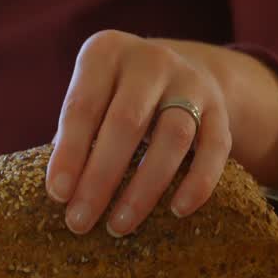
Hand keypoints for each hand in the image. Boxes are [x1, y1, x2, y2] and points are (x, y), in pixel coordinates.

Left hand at [46, 30, 231, 235]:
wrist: (180, 70)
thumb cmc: (115, 96)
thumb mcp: (92, 98)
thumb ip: (75, 135)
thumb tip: (60, 192)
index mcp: (106, 52)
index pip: (83, 107)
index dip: (69, 153)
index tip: (57, 195)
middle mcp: (150, 59)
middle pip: (126, 123)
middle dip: (100, 179)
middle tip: (80, 222)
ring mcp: (190, 81)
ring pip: (173, 137)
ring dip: (144, 188)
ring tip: (119, 225)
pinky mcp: (220, 109)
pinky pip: (215, 149)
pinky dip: (198, 182)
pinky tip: (177, 210)